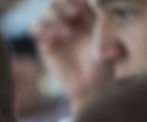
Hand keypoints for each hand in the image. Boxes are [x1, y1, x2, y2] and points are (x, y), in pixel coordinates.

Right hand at [32, 0, 112, 115]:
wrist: (90, 88)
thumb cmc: (105, 65)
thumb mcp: (110, 43)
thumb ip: (104, 26)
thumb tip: (99, 10)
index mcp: (88, 14)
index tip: (84, 6)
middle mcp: (71, 20)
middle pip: (61, 1)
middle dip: (66, 4)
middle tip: (76, 14)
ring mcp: (57, 31)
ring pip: (48, 11)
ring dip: (55, 17)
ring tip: (68, 33)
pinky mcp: (45, 43)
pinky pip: (36, 28)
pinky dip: (42, 28)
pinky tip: (53, 38)